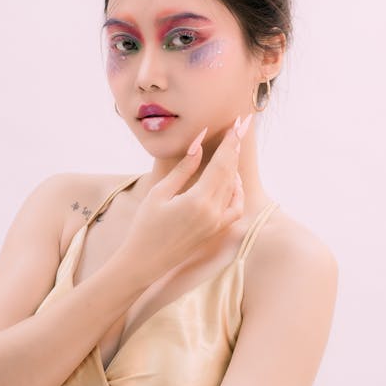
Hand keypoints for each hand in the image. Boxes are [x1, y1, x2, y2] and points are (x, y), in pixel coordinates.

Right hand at [117, 113, 252, 283]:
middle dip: (235, 149)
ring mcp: (216, 224)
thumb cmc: (145, 226)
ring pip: (234, 190)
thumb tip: (199, 144)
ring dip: (235, 168)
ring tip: (231, 150)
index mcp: (199, 201)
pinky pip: (234, 209)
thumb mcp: (160, 193)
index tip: (238, 123)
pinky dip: (236, 193)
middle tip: (241, 127)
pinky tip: (231, 182)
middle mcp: (213, 213)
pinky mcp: (215, 232)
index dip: (230, 142)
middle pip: (231, 173)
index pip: (221, 164)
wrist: (144, 262)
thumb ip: (184, 168)